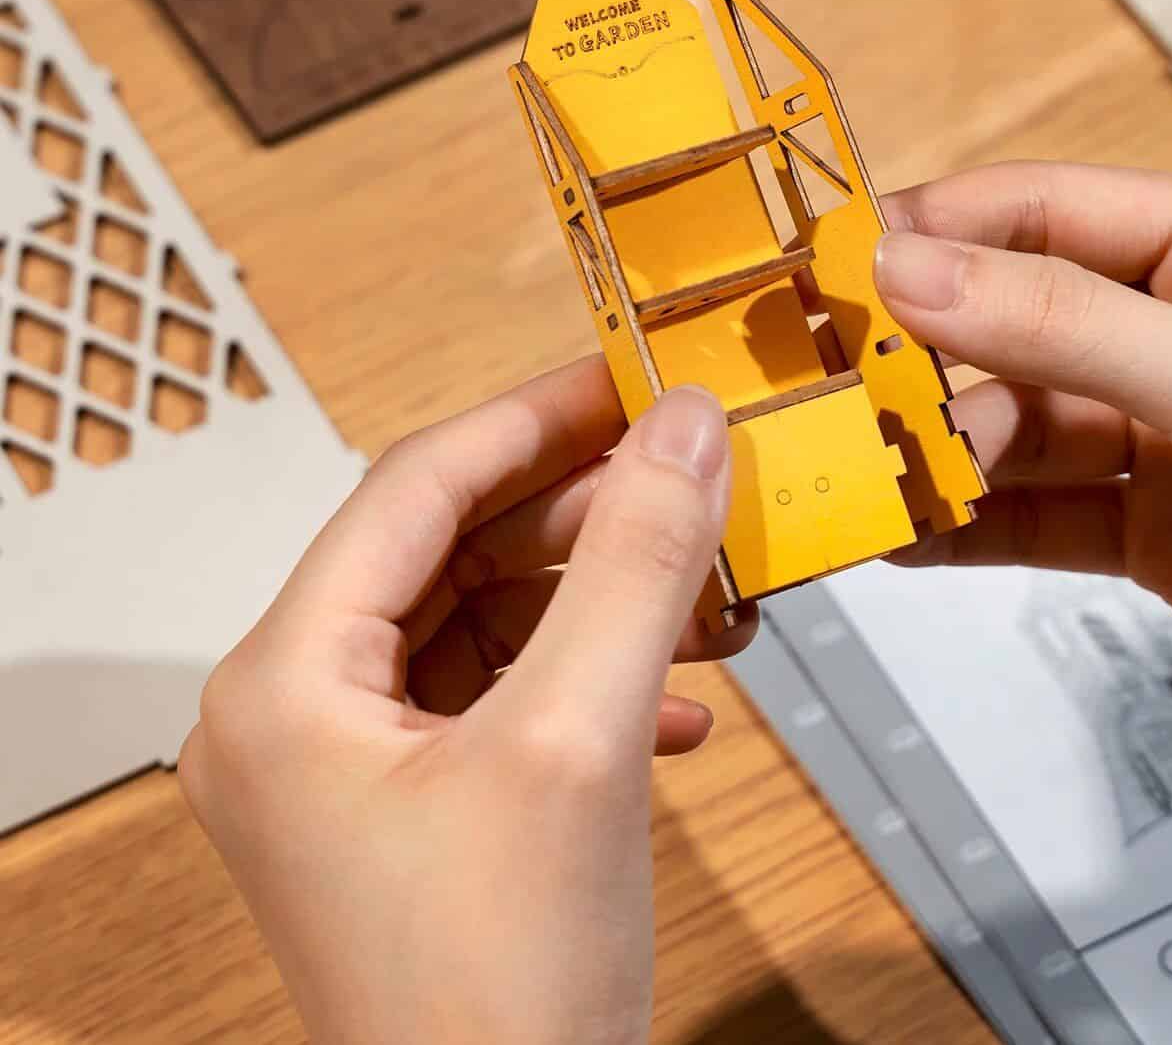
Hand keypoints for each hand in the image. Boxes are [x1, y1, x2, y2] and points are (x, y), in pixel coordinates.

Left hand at [179, 362, 750, 1044]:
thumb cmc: (487, 1011)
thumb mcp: (578, 747)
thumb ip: (633, 568)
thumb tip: (682, 439)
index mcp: (286, 687)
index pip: (413, 487)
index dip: (532, 417)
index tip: (624, 377)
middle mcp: (300, 718)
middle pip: (453, 546)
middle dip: (582, 511)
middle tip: (682, 472)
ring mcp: (357, 768)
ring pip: (490, 617)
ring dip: (600, 594)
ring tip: (699, 584)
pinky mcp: (420, 808)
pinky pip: (508, 690)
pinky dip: (592, 672)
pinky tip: (674, 697)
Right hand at [876, 163, 1171, 864]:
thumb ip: (1062, 323)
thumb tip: (912, 270)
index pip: (1040, 210)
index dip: (933, 233)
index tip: (835, 269)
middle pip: (1012, 320)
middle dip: (924, 356)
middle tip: (837, 391)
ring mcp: (1169, 435)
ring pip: (1015, 423)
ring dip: (940, 449)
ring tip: (870, 476)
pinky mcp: (1156, 529)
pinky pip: (1035, 513)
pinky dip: (968, 524)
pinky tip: (910, 534)